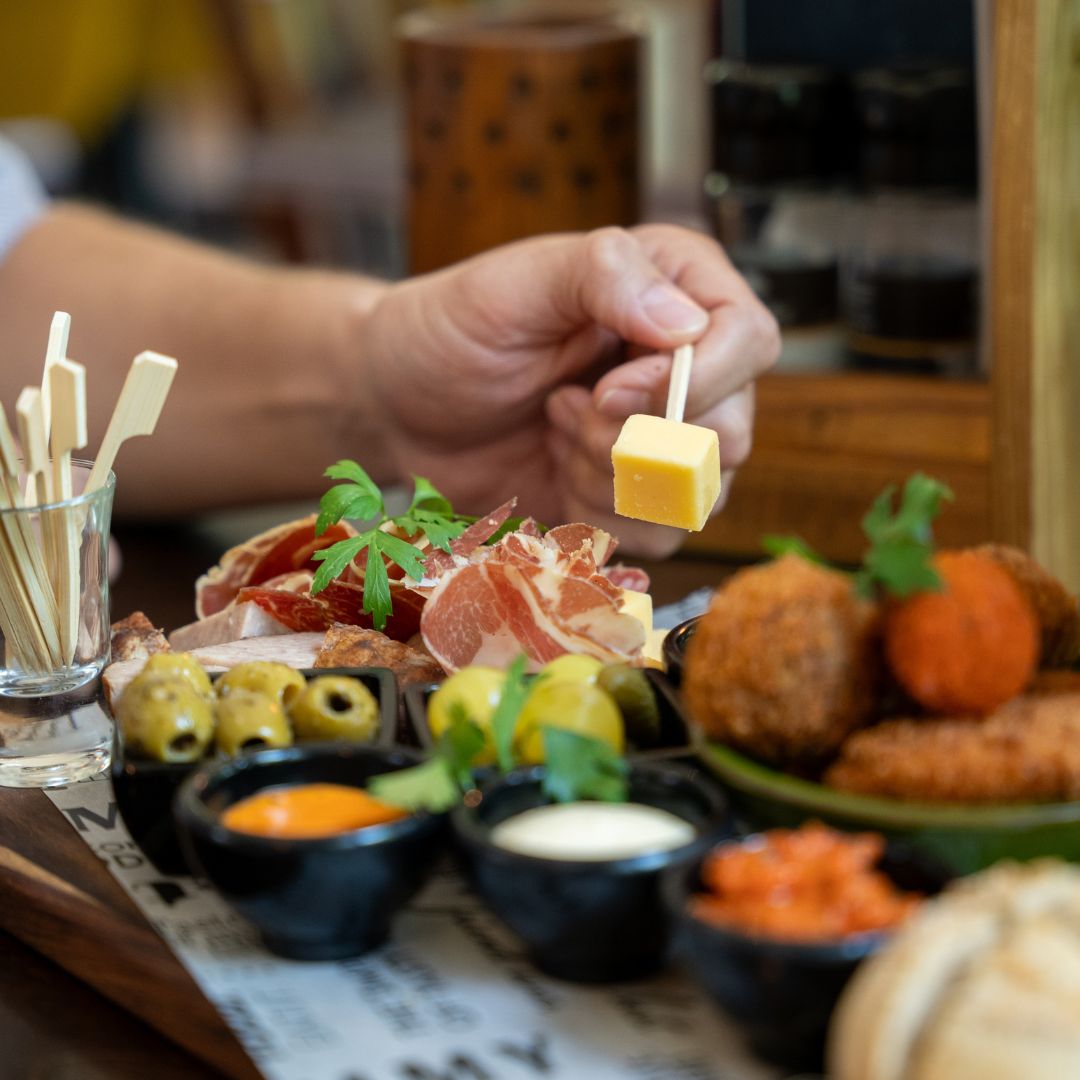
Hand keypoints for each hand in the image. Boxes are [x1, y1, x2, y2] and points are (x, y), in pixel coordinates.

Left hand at [364, 225, 778, 557]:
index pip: (748, 339)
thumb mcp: (517, 284)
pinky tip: (556, 468)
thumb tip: (690, 325)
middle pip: (731, 432)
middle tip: (561, 409)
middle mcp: (688, 365)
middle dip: (633, 440)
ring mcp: (668, 436)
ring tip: (553, 428)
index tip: (607, 390)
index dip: (692, 380)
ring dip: (609, 478)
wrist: (400, 404)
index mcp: (676, 287)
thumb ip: (603, 277)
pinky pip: (659, 534)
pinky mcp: (636, 495)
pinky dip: (598, 515)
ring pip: (695, 495)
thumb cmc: (452, 328)